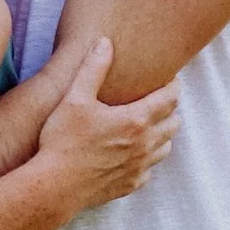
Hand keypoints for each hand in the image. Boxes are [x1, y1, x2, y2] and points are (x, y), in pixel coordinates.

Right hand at [35, 38, 179, 212]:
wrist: (55, 187)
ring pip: (166, 147)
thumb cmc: (63, 141)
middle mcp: (145, 144)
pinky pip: (150, 170)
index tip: (170, 78)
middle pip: (174, 123)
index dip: (173, 85)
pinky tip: (132, 153)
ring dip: (162, 134)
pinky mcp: (131, 185)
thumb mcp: (75, 99)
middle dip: (169, 109)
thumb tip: (105, 42)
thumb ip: (93, 69)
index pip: (171, 98)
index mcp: (136, 120)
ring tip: (147, 126)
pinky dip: (147, 159)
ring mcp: (140, 167)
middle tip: (157, 100)